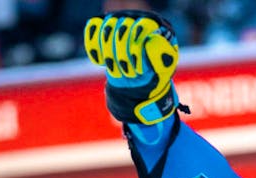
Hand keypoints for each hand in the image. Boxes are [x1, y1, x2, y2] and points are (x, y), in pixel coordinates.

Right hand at [84, 10, 179, 124]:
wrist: (139, 81)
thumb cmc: (155, 72)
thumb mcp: (163, 69)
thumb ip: (161, 57)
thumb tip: (150, 42)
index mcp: (157, 25)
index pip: (145, 25)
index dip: (138, 47)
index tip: (139, 69)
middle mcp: (138, 18)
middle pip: (124, 26)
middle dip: (124, 55)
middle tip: (131, 74)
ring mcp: (120, 21)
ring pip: (107, 28)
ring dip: (110, 55)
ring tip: (120, 72)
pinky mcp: (103, 27)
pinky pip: (92, 27)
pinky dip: (94, 47)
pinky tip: (100, 61)